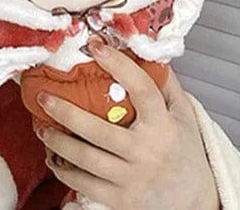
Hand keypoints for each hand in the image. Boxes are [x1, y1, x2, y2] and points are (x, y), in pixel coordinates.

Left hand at [36, 40, 219, 209]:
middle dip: (66, 113)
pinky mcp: (122, 201)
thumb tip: (145, 51)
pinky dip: (64, 171)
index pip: (142, 90)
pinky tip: (53, 158)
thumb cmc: (186, 154)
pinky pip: (85, 185)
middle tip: (44, 97)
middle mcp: (147, 153)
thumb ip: (165, 85)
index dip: (118, 65)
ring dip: (57, 143)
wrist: (198, 203)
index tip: (95, 45)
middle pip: (99, 131)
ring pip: (86, 160)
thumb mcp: (183, 116)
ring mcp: (133, 179)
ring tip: (41, 127)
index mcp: (164, 127)